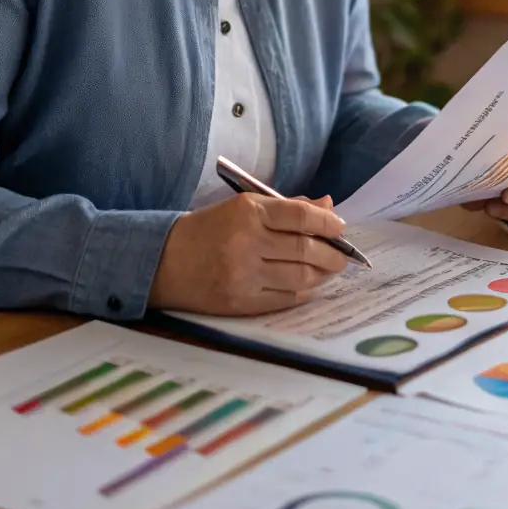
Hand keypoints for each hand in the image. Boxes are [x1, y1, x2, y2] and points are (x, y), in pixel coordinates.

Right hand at [149, 193, 348, 314]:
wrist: (164, 262)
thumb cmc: (209, 229)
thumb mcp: (244, 207)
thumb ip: (287, 207)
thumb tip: (328, 206)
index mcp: (248, 211)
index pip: (300, 216)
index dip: (328, 223)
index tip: (340, 227)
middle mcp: (247, 242)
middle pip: (305, 249)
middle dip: (333, 253)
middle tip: (343, 255)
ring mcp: (244, 275)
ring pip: (301, 277)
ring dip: (323, 274)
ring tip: (329, 269)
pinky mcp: (241, 302)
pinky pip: (286, 299)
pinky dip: (304, 291)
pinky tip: (309, 284)